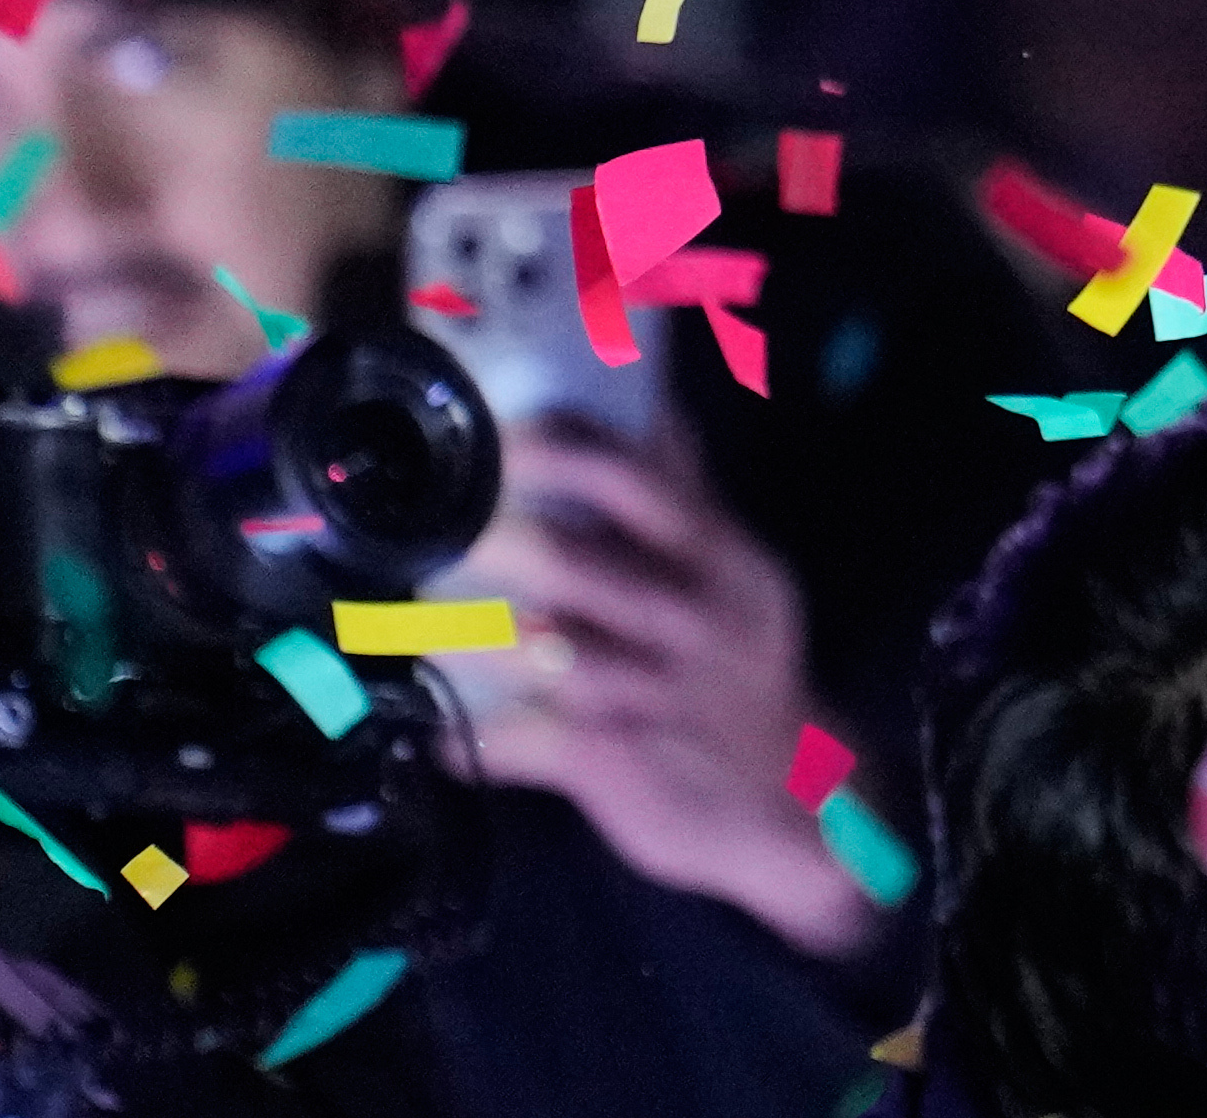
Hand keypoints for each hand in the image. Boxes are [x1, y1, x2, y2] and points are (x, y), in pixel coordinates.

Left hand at [447, 432, 872, 959]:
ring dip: (458, 636)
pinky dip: (469, 739)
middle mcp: (683, 615)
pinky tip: (435, 734)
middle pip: (567, 560)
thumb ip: (692, 498)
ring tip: (408, 624)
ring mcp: (645, 691)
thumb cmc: (747, 674)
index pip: (632, 479)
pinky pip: (521, 743)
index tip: (495, 433)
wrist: (797, 805)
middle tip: (429, 527)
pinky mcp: (612, 761)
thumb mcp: (743, 578)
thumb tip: (652, 402)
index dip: (555, 449)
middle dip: (486, 538)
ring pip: (534, 652)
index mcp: (714, 557)